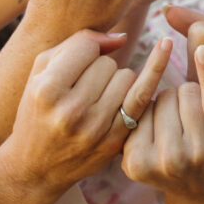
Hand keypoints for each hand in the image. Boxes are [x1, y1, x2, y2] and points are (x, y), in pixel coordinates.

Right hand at [9, 29, 171, 194]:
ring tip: (97, 97)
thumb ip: (78, 44)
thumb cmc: (38, 110)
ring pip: (127, 77)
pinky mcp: (114, 141)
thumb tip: (122, 37)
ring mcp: (96, 129)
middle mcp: (71, 111)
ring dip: (117, 81)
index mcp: (47, 91)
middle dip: (99, 69)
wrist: (37, 166)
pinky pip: (143, 97)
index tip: (76, 64)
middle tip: (83, 88)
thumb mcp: (42, 72)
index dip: (85, 51)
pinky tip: (166, 46)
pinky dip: (154, 72)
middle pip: (108, 64)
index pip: (86, 49)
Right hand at [122, 44, 203, 198]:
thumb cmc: (169, 166)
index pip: (140, 107)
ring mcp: (195, 152)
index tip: (161, 125)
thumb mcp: (138, 154)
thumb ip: (128, 124)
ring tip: (196, 123)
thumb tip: (119, 74)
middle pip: (165, 98)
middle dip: (173, 102)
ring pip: (187, 92)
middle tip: (182, 129)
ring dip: (193, 97)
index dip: (152, 108)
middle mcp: (164, 160)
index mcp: (135, 161)